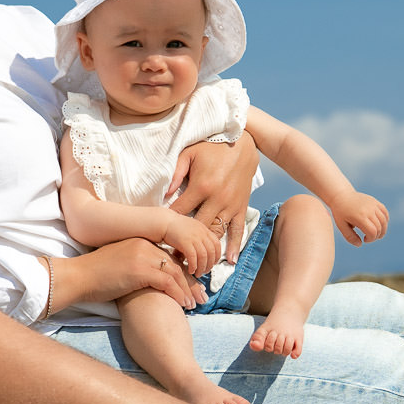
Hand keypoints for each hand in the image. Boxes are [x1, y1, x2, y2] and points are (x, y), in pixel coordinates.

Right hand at [59, 239, 202, 309]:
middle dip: (191, 282)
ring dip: (187, 291)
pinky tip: (182, 305)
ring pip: (175, 273)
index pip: (170, 257)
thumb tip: (152, 279)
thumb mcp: (121, 264)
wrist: (78, 277)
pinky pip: (167, 282)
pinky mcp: (140, 269)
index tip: (193, 287)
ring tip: (194, 304)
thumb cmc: (96, 276)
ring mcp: (142, 256)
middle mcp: (144, 245)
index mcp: (141, 242)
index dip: (184, 273)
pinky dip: (177, 295)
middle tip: (201, 296)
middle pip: (176, 264)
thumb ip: (138, 265)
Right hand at [158, 213, 222, 278]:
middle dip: (210, 264)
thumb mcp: (191, 229)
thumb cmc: (174, 228)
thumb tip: (202, 253)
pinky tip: (190, 270)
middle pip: (211, 252)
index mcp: (203, 229)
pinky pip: (193, 257)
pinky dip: (193, 266)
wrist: (162, 222)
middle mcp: (201, 233)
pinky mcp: (185, 242)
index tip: (213, 263)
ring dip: (202, 267)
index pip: (217, 244)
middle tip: (205, 271)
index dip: (217, 256)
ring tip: (198, 273)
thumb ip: (198, 239)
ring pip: (203, 256)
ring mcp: (193, 237)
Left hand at [168, 136, 258, 260]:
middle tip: (174, 257)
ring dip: (206, 248)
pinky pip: (238, 229)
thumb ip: (175, 173)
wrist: (243, 141)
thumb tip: (163, 194)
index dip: (169, 225)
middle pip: (198, 228)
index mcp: (201, 186)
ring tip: (195, 262)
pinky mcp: (242, 206)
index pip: (180, 212)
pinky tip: (229, 260)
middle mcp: (217, 199)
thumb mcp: (189, 153)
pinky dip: (234, 246)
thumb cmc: (211, 146)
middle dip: (186, 243)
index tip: (160, 237)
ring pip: (216, 232)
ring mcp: (231, 205)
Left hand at [330, 191, 389, 245]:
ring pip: (384, 220)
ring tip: (376, 234)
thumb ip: (350, 237)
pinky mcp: (375, 202)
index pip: (373, 232)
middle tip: (369, 237)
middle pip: (379, 227)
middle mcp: (368, 210)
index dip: (371, 239)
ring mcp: (373, 205)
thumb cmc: (340, 212)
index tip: (364, 239)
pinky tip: (379, 225)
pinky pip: (385, 212)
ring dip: (382, 230)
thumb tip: (360, 244)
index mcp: (360, 217)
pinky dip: (385, 220)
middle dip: (376, 236)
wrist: (341, 196)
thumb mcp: (341, 226)